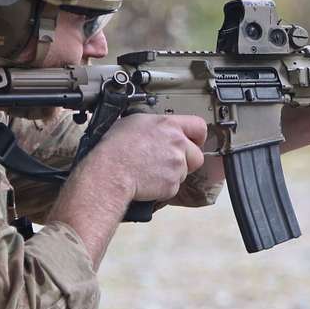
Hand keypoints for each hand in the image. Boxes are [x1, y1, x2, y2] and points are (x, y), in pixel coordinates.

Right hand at [87, 113, 206, 200]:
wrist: (110, 172)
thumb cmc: (115, 147)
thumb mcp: (134, 122)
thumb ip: (156, 125)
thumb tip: (158, 128)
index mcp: (169, 125)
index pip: (199, 127)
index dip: (197, 137)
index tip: (194, 142)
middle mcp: (177, 144)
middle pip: (196, 155)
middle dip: (186, 160)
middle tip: (168, 161)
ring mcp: (177, 166)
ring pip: (184, 173)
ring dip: (172, 173)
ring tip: (150, 170)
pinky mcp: (172, 185)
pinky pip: (173, 187)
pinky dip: (163, 187)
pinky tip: (147, 180)